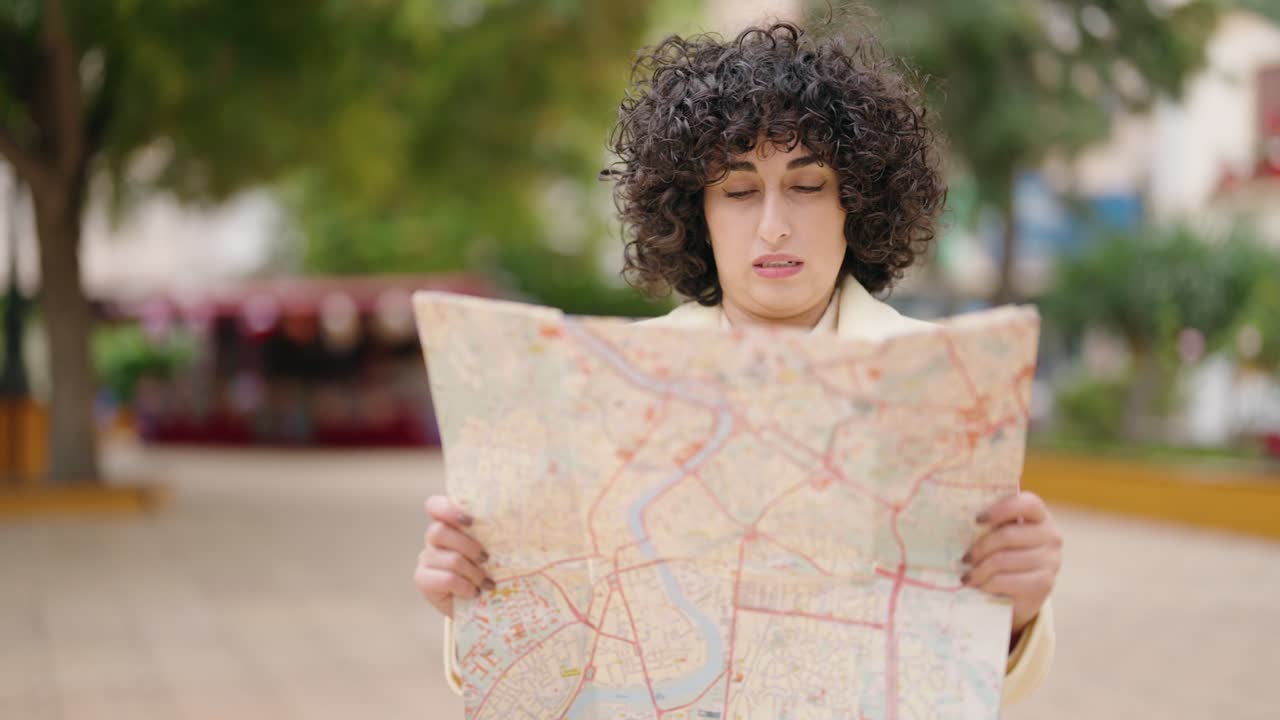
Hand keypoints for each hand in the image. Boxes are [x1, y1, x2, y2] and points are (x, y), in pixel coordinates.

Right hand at [414, 495, 492, 616]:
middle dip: (468, 546)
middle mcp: (434, 539)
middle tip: (486, 558)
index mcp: (450, 524)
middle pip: (439, 531)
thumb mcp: (499, 547)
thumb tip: (525, 511)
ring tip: (486, 582)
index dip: (447, 509)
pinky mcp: (423, 580)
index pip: (435, 506)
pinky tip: (474, 592)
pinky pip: (447, 579)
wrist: (482, 604)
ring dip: (473, 572)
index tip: (470, 521)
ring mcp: (426, 559)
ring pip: (450, 558)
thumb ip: (500, 530)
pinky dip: (465, 587)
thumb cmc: (493, 569)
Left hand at [962, 491, 1061, 634]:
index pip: (1027, 504)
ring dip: (979, 570)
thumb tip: (954, 514)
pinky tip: (980, 586)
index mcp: (1039, 515)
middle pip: (1008, 535)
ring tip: (967, 576)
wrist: (1021, 592)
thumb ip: (989, 523)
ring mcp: (1051, 561)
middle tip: (964, 558)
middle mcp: (1050, 536)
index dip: (1001, 509)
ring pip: (1004, 560)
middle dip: (980, 548)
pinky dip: (988, 585)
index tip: (977, 519)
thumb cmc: (1004, 554)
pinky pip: (1008, 581)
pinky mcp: (1044, 584)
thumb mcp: (998, 534)